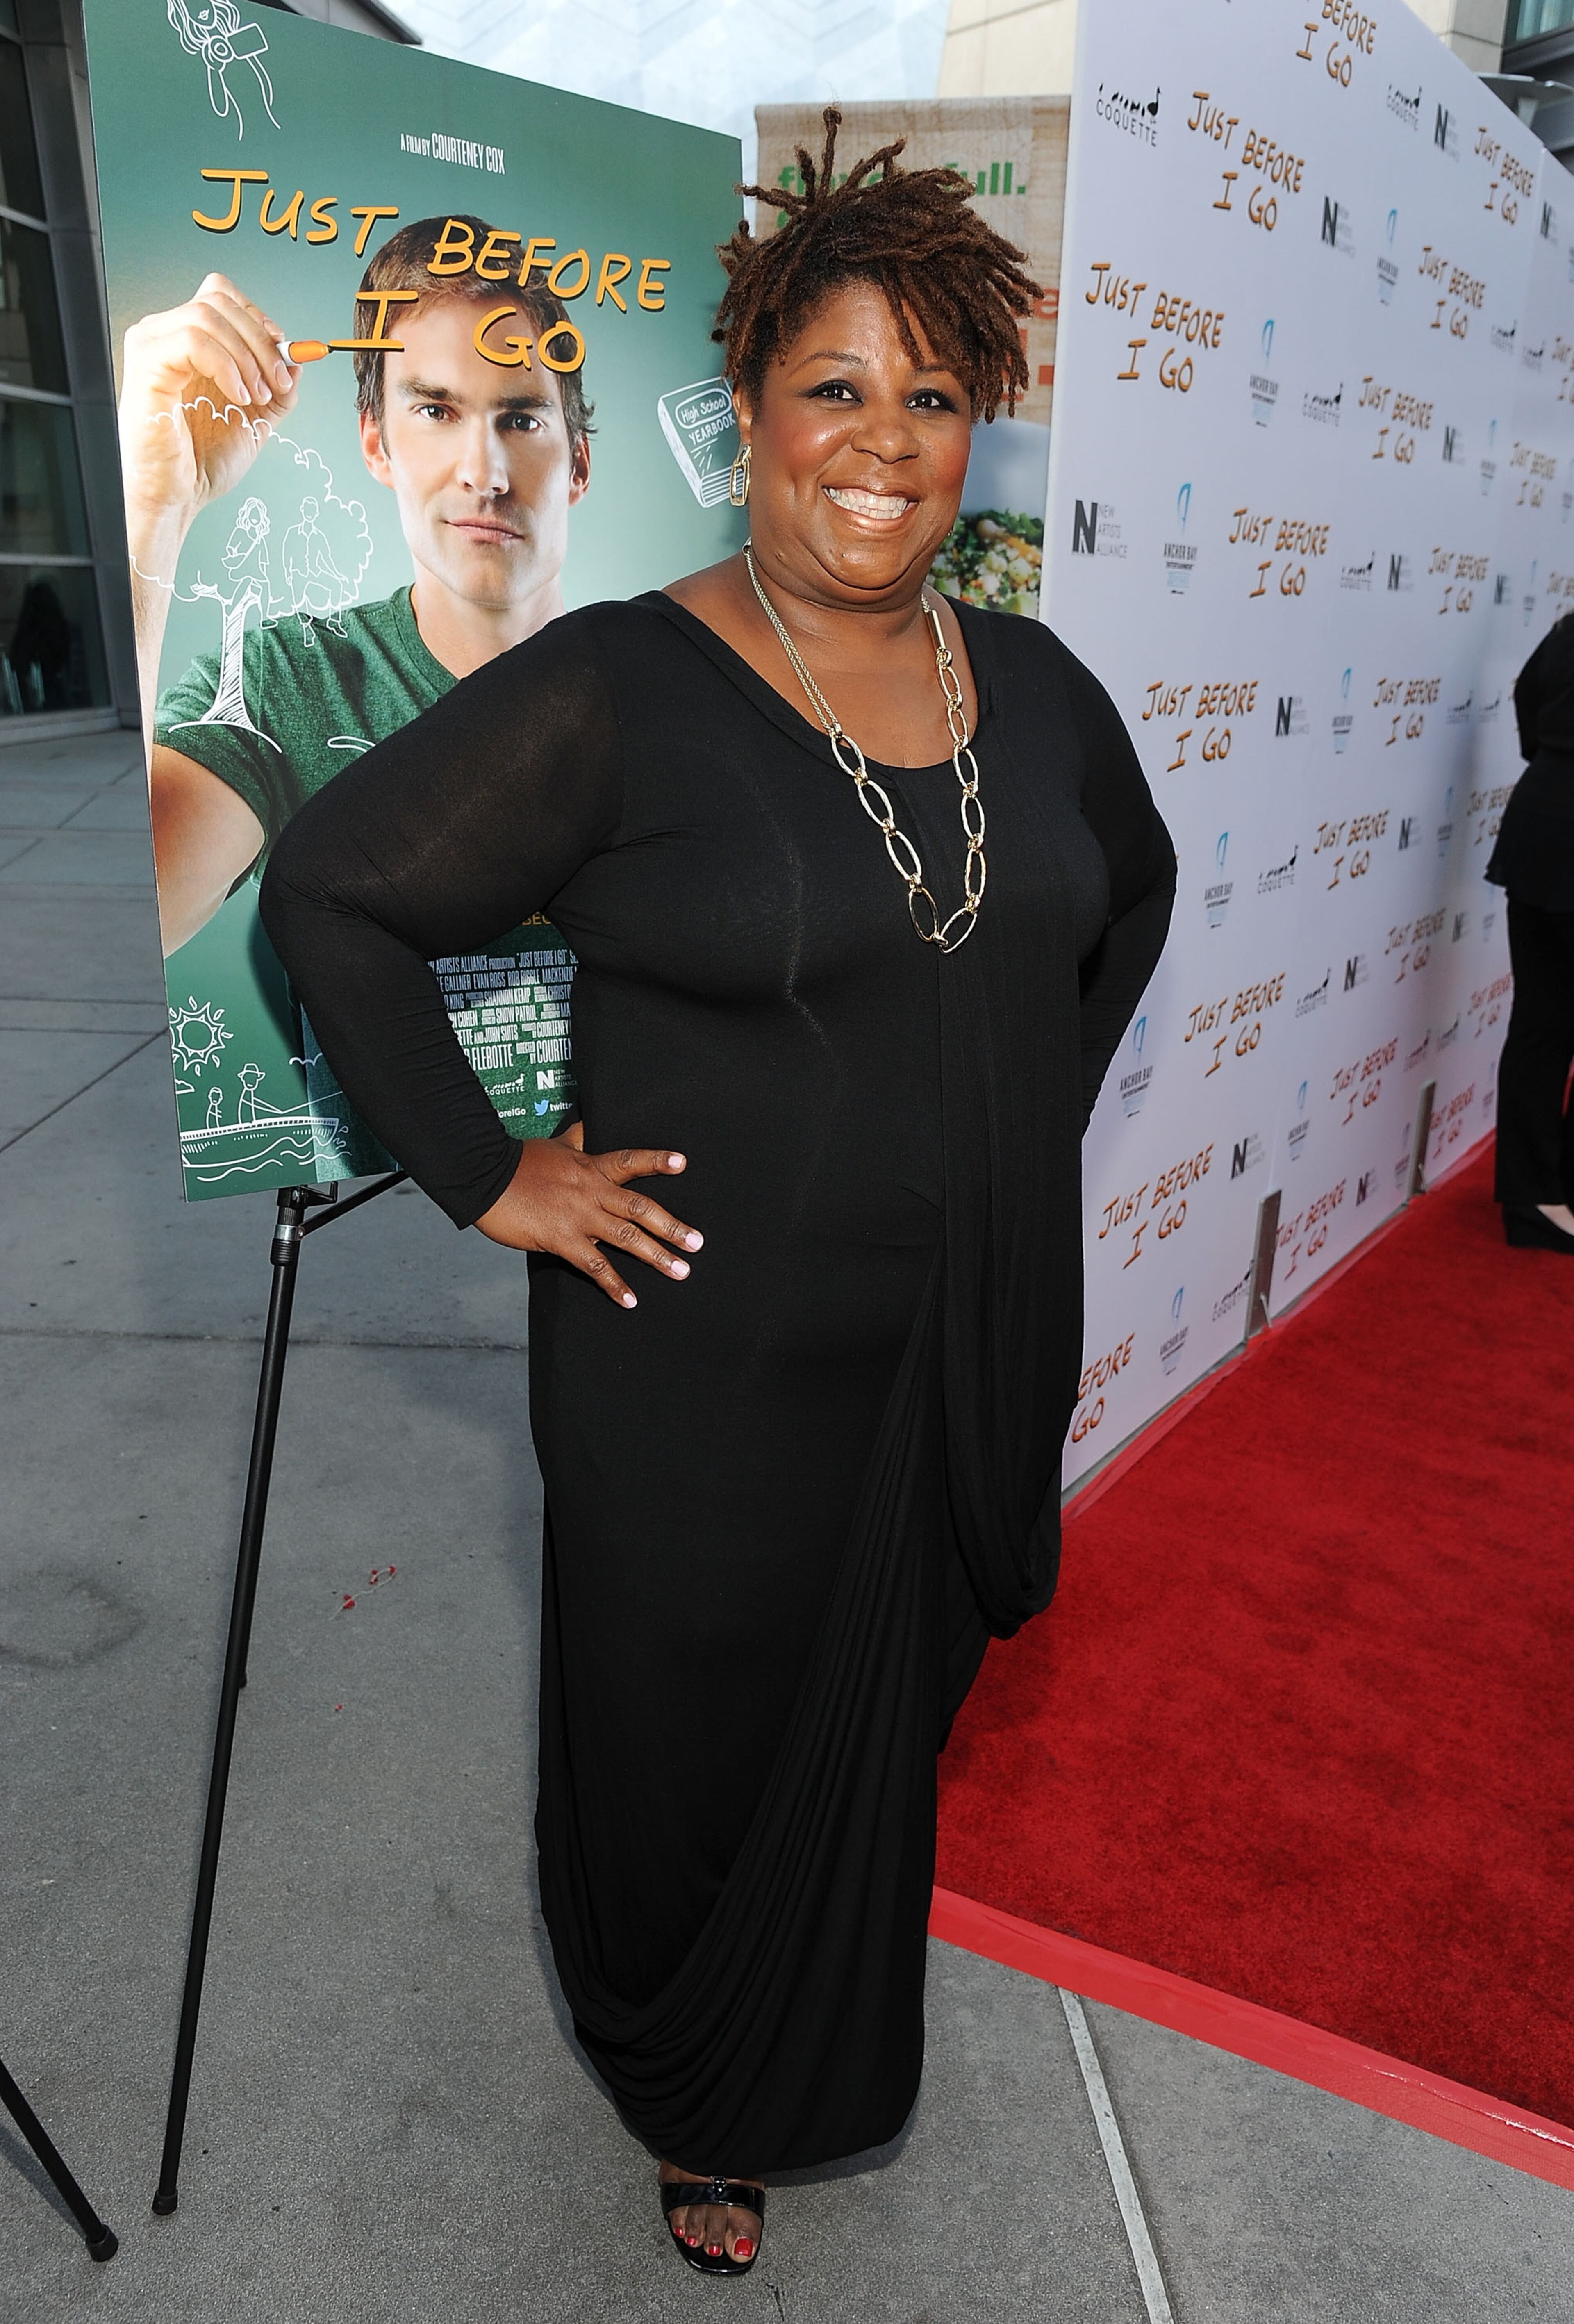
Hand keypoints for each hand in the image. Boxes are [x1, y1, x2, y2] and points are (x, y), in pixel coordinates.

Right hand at [119, 271, 298, 546]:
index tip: (285, 358)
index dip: (258, 319)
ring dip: (247, 356)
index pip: (223, 296)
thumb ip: (278, 386)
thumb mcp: (256, 418)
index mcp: (189, 342)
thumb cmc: (202, 461)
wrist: (176, 496)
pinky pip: (193, 340)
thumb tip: (298, 357)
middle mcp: (165, 335)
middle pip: (219, 298)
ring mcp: (152, 346)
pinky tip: (238, 396)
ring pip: (208, 314)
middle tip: (278, 383)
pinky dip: (226, 365)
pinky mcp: (147, 364)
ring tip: (257, 396)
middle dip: (261, 340)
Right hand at [474, 1125, 702, 1306]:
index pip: (630, 1161)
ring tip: (682, 1271)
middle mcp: (592, 1192)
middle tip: (698, 1242)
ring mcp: (579, 1217)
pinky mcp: (561, 1240)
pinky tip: (630, 1300)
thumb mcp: (554, 1145)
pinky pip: (595, 1265)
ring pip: (626, 1237)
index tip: (683, 1164)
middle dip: (672, 1226)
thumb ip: (578, 1139)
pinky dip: (614, 1284)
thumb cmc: (518, 1161)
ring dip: (657, 1256)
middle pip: (641, 1208)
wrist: (485, 1177)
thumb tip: (591, 1126)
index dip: (657, 1162)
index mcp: (591, 1167)